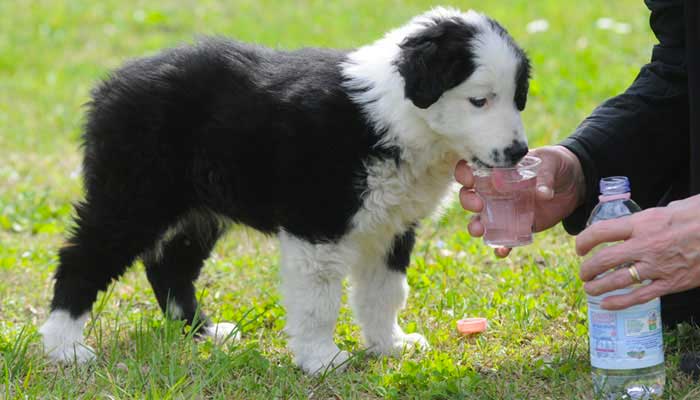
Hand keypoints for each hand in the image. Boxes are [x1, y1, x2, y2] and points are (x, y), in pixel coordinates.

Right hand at [454, 145, 584, 256]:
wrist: (572, 183)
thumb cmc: (555, 165)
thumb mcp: (551, 164)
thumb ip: (545, 176)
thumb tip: (542, 193)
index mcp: (497, 170)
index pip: (470, 169)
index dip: (464, 173)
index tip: (470, 179)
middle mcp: (494, 191)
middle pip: (469, 196)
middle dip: (468, 201)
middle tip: (479, 205)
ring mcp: (503, 210)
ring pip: (480, 220)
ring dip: (475, 226)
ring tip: (479, 231)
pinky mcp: (516, 226)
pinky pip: (503, 239)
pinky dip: (500, 247)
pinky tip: (502, 251)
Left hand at [578, 195, 699, 309]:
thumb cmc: (699, 217)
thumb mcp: (671, 208)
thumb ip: (649, 218)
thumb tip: (636, 221)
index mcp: (643, 223)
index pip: (601, 232)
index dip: (583, 240)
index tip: (579, 247)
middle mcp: (646, 245)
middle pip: (604, 260)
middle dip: (588, 269)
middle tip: (583, 272)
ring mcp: (657, 267)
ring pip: (618, 280)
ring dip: (598, 286)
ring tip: (590, 288)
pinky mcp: (670, 283)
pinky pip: (639, 296)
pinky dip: (620, 302)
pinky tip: (607, 304)